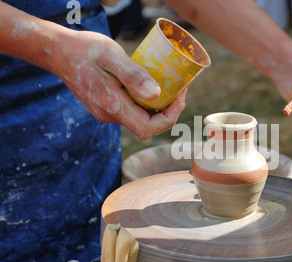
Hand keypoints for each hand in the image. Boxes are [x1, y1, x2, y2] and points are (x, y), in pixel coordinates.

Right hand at [52, 31, 185, 139]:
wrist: (57, 51)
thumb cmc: (84, 50)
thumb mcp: (111, 57)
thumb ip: (133, 76)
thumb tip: (156, 94)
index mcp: (113, 106)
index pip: (149, 128)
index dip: (170, 117)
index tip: (180, 96)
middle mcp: (109, 115)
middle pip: (147, 126)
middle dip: (167, 111)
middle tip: (178, 90)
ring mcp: (105, 112)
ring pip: (139, 118)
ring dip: (157, 107)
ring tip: (168, 86)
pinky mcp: (104, 106)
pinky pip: (130, 111)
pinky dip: (144, 102)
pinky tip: (148, 86)